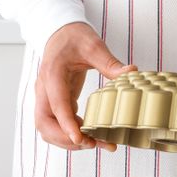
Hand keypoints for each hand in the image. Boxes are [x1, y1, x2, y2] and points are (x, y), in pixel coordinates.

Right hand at [35, 22, 136, 150]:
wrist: (60, 32)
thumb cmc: (74, 37)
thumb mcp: (93, 45)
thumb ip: (109, 62)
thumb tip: (132, 72)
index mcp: (52, 75)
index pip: (56, 105)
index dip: (66, 125)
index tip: (80, 139)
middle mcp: (45, 90)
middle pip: (45, 124)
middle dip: (66, 139)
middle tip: (93, 144)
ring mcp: (48, 98)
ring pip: (49, 129)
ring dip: (69, 141)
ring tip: (97, 144)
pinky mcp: (56, 103)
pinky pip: (59, 125)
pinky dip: (72, 134)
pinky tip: (93, 136)